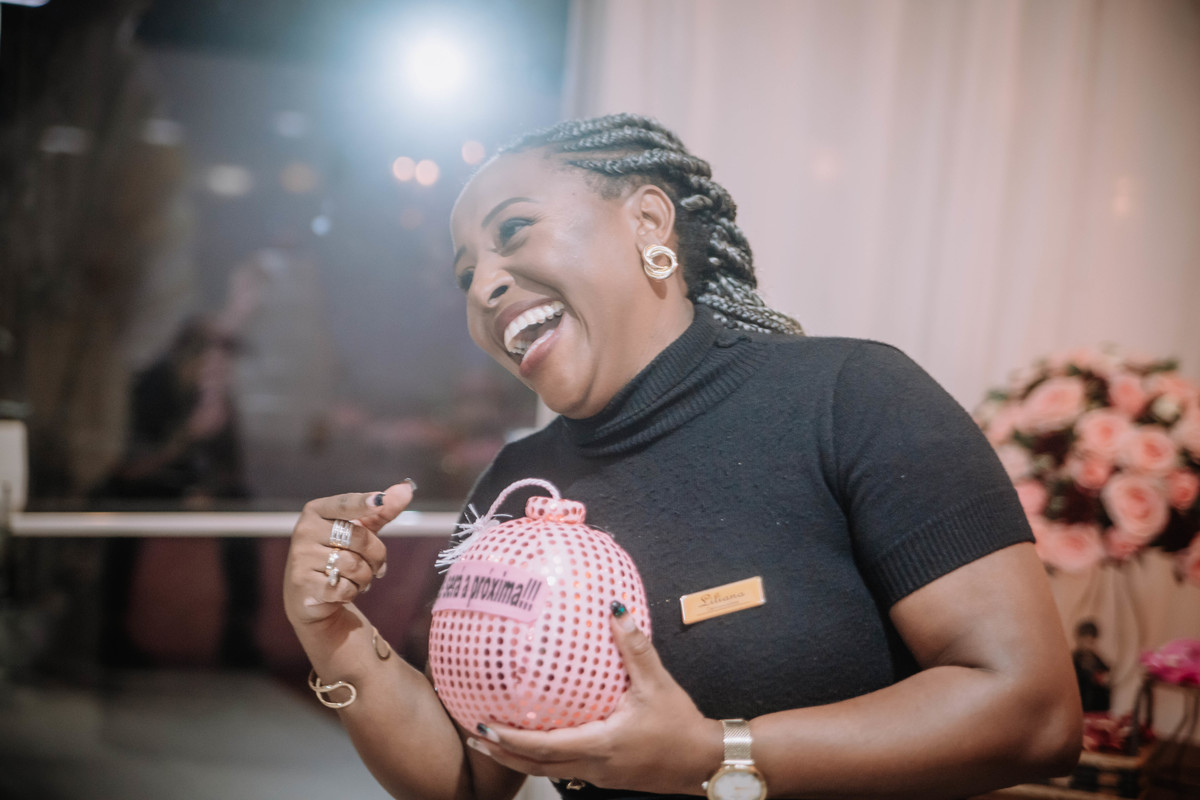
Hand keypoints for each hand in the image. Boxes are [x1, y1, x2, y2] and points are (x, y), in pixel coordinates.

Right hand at [283, 482, 413, 626]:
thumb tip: (407, 488)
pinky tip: (343, 591)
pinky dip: (352, 592)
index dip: (363, 503)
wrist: (311, 593)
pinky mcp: (304, 583)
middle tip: (375, 565)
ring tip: (356, 578)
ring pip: (354, 566)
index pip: (344, 504)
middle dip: (376, 556)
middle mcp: (305, 530)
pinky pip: (344, 588)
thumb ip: (381, 511)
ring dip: (365, 577)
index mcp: (317, 510)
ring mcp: (302, 557)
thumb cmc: (338, 553)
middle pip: (360, 538)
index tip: (380, 500)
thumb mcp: (359, 530)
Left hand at [464, 607, 721, 794]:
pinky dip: (543, 758)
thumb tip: (615, 608)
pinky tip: (538, 743)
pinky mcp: (607, 776)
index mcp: (599, 744)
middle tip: (474, 734)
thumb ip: (634, 647)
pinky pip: (565, 769)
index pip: (542, 747)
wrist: (703, 762)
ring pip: (548, 771)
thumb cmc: (680, 726)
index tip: (483, 723)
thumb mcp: (656, 683)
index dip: (509, 738)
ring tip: (494, 741)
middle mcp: (592, 766)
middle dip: (502, 752)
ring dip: (519, 758)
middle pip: (535, 766)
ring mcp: (598, 776)